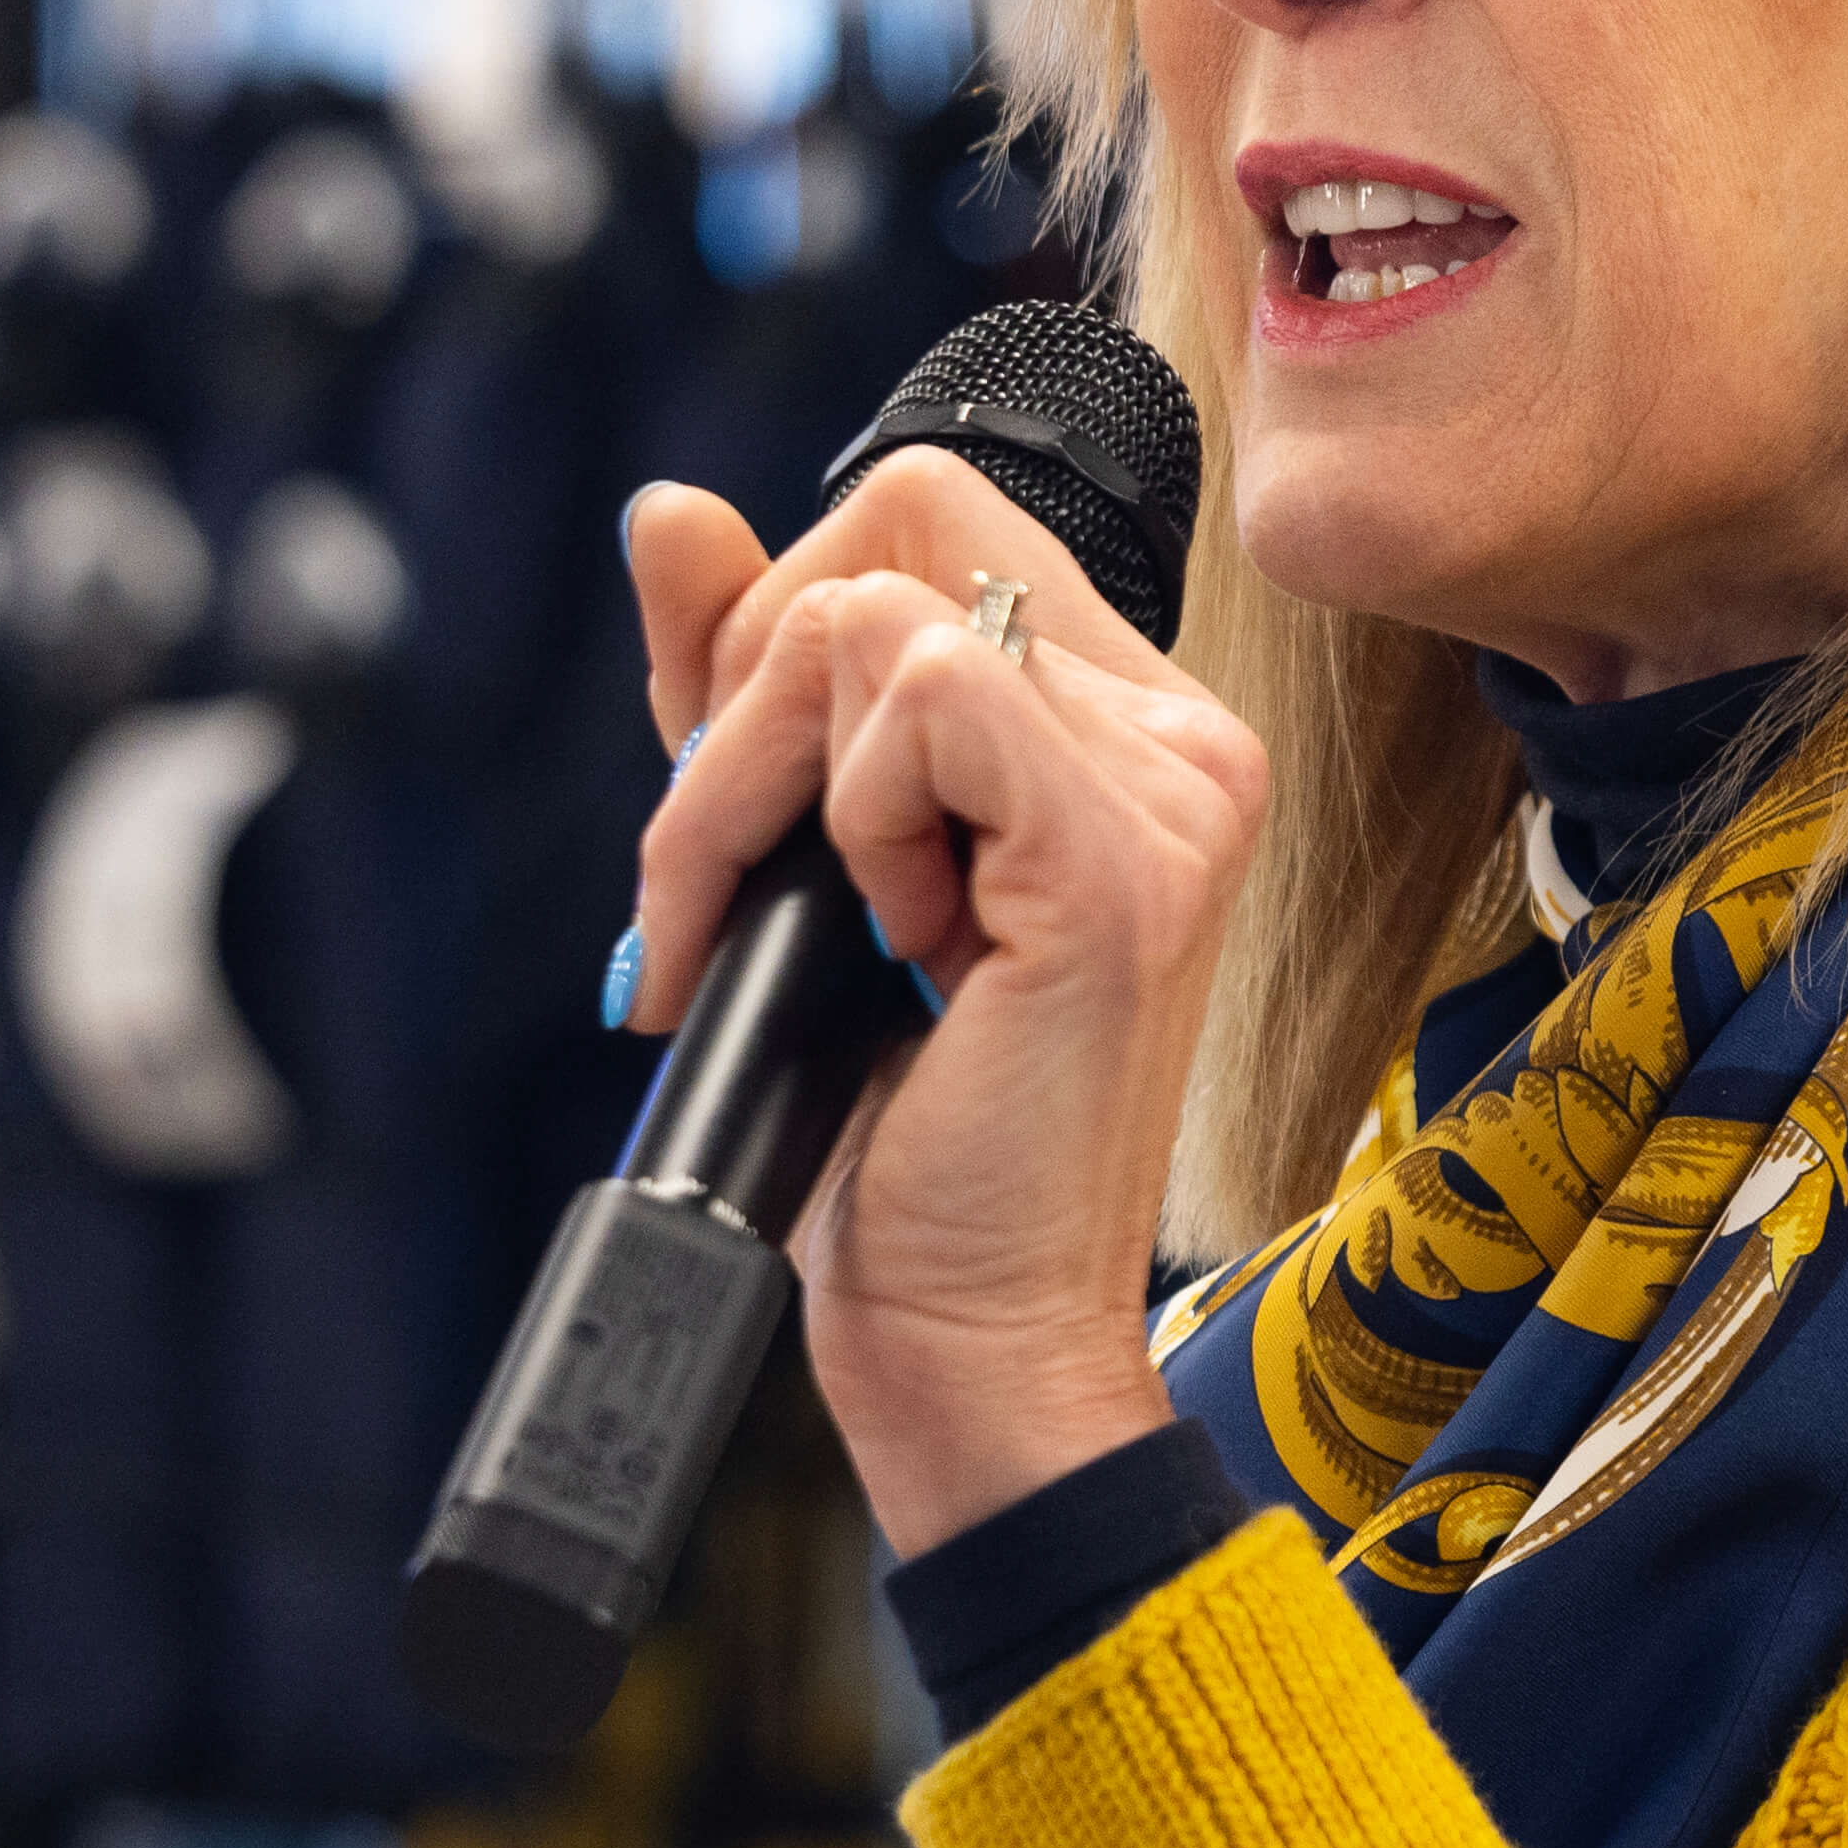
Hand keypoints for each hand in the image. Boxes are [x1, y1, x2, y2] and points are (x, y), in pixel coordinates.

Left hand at [619, 451, 1270, 1553]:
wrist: (962, 1334)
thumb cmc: (891, 1137)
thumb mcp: (780, 867)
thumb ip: (736, 688)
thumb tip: (670, 513)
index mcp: (1119, 727)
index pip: (923, 516)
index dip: (779, 630)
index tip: (753, 814)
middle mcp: (1177, 739)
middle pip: (894, 528)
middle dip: (748, 701)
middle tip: (742, 885)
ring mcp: (1171, 791)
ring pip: (876, 618)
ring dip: (766, 790)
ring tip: (818, 940)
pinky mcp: (1128, 857)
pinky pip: (925, 697)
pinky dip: (852, 822)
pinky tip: (896, 945)